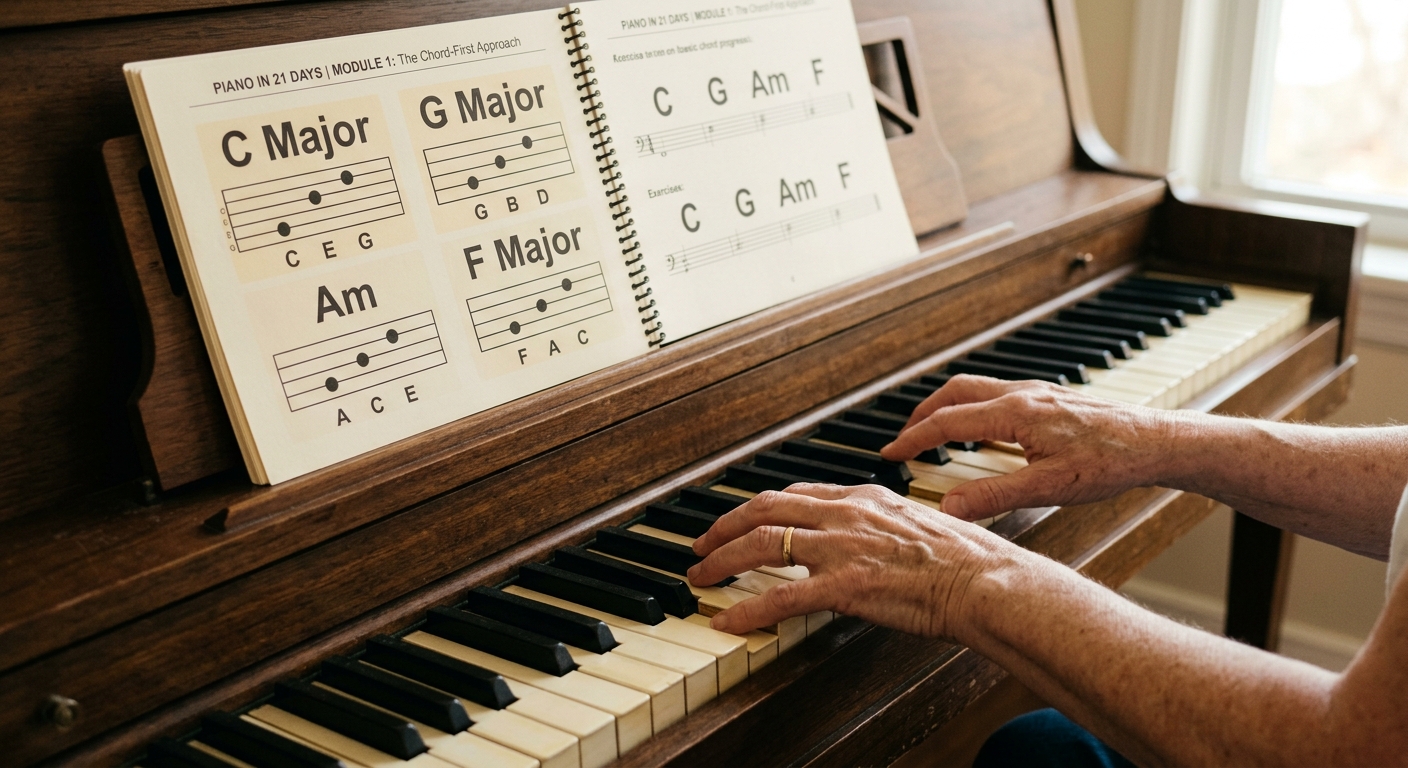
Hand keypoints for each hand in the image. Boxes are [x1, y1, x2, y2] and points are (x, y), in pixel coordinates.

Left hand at [687, 483, 1020, 637]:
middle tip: (702, 545)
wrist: (986, 581)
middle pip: (764, 509)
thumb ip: (883, 525)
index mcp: (863, 497)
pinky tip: (727, 620)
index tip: (739, 519)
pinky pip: (779, 597)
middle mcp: (845, 514)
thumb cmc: (966, 561)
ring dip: (721, 561)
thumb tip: (871, 538)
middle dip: (724, 526)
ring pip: (760, 545)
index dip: (758, 507)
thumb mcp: (919, 523)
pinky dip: (746, 608)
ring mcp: (842, 548)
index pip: (795, 494)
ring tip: (700, 577)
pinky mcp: (844, 586)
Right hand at [878, 375, 1181, 520]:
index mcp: (1015, 413)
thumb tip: (950, 508)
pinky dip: (974, 407)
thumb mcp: (1048, 489)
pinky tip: (982, 429)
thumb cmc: (1111, 461)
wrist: (1155, 442)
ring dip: (948, 407)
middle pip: (955, 391)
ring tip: (934, 432)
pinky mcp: (1051, 398)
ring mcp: (1037, 392)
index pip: (947, 421)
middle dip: (923, 413)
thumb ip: (993, 497)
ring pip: (977, 388)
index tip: (891, 454)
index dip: (913, 439)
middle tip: (904, 438)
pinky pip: (998, 393)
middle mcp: (1023, 394)